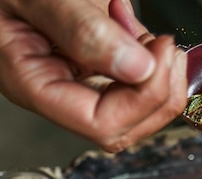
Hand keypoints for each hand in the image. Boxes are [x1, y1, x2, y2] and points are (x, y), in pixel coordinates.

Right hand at [0, 0, 186, 151]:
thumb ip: (82, 30)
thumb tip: (136, 68)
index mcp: (34, 85)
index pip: (101, 124)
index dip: (141, 100)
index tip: (159, 59)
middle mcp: (58, 91)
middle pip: (124, 126)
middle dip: (158, 94)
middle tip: (167, 49)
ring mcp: (78, 79)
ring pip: (135, 111)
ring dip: (160, 79)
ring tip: (155, 38)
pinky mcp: (95, 63)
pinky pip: (133, 81)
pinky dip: (151, 60)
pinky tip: (142, 32)